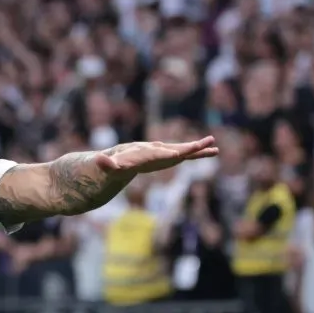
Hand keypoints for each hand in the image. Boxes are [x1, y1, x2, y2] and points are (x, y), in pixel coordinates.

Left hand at [95, 137, 217, 174]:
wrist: (116, 158)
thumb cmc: (112, 164)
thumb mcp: (108, 167)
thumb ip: (106, 164)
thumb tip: (99, 160)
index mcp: (143, 153)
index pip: (156, 154)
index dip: (167, 154)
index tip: (178, 153)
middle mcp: (155, 150)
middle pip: (173, 149)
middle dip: (185, 148)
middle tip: (201, 145)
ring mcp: (163, 153)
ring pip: (182, 150)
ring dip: (197, 149)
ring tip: (214, 146)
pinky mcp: (167, 157)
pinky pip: (184, 154)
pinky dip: (196, 153)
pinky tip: (211, 152)